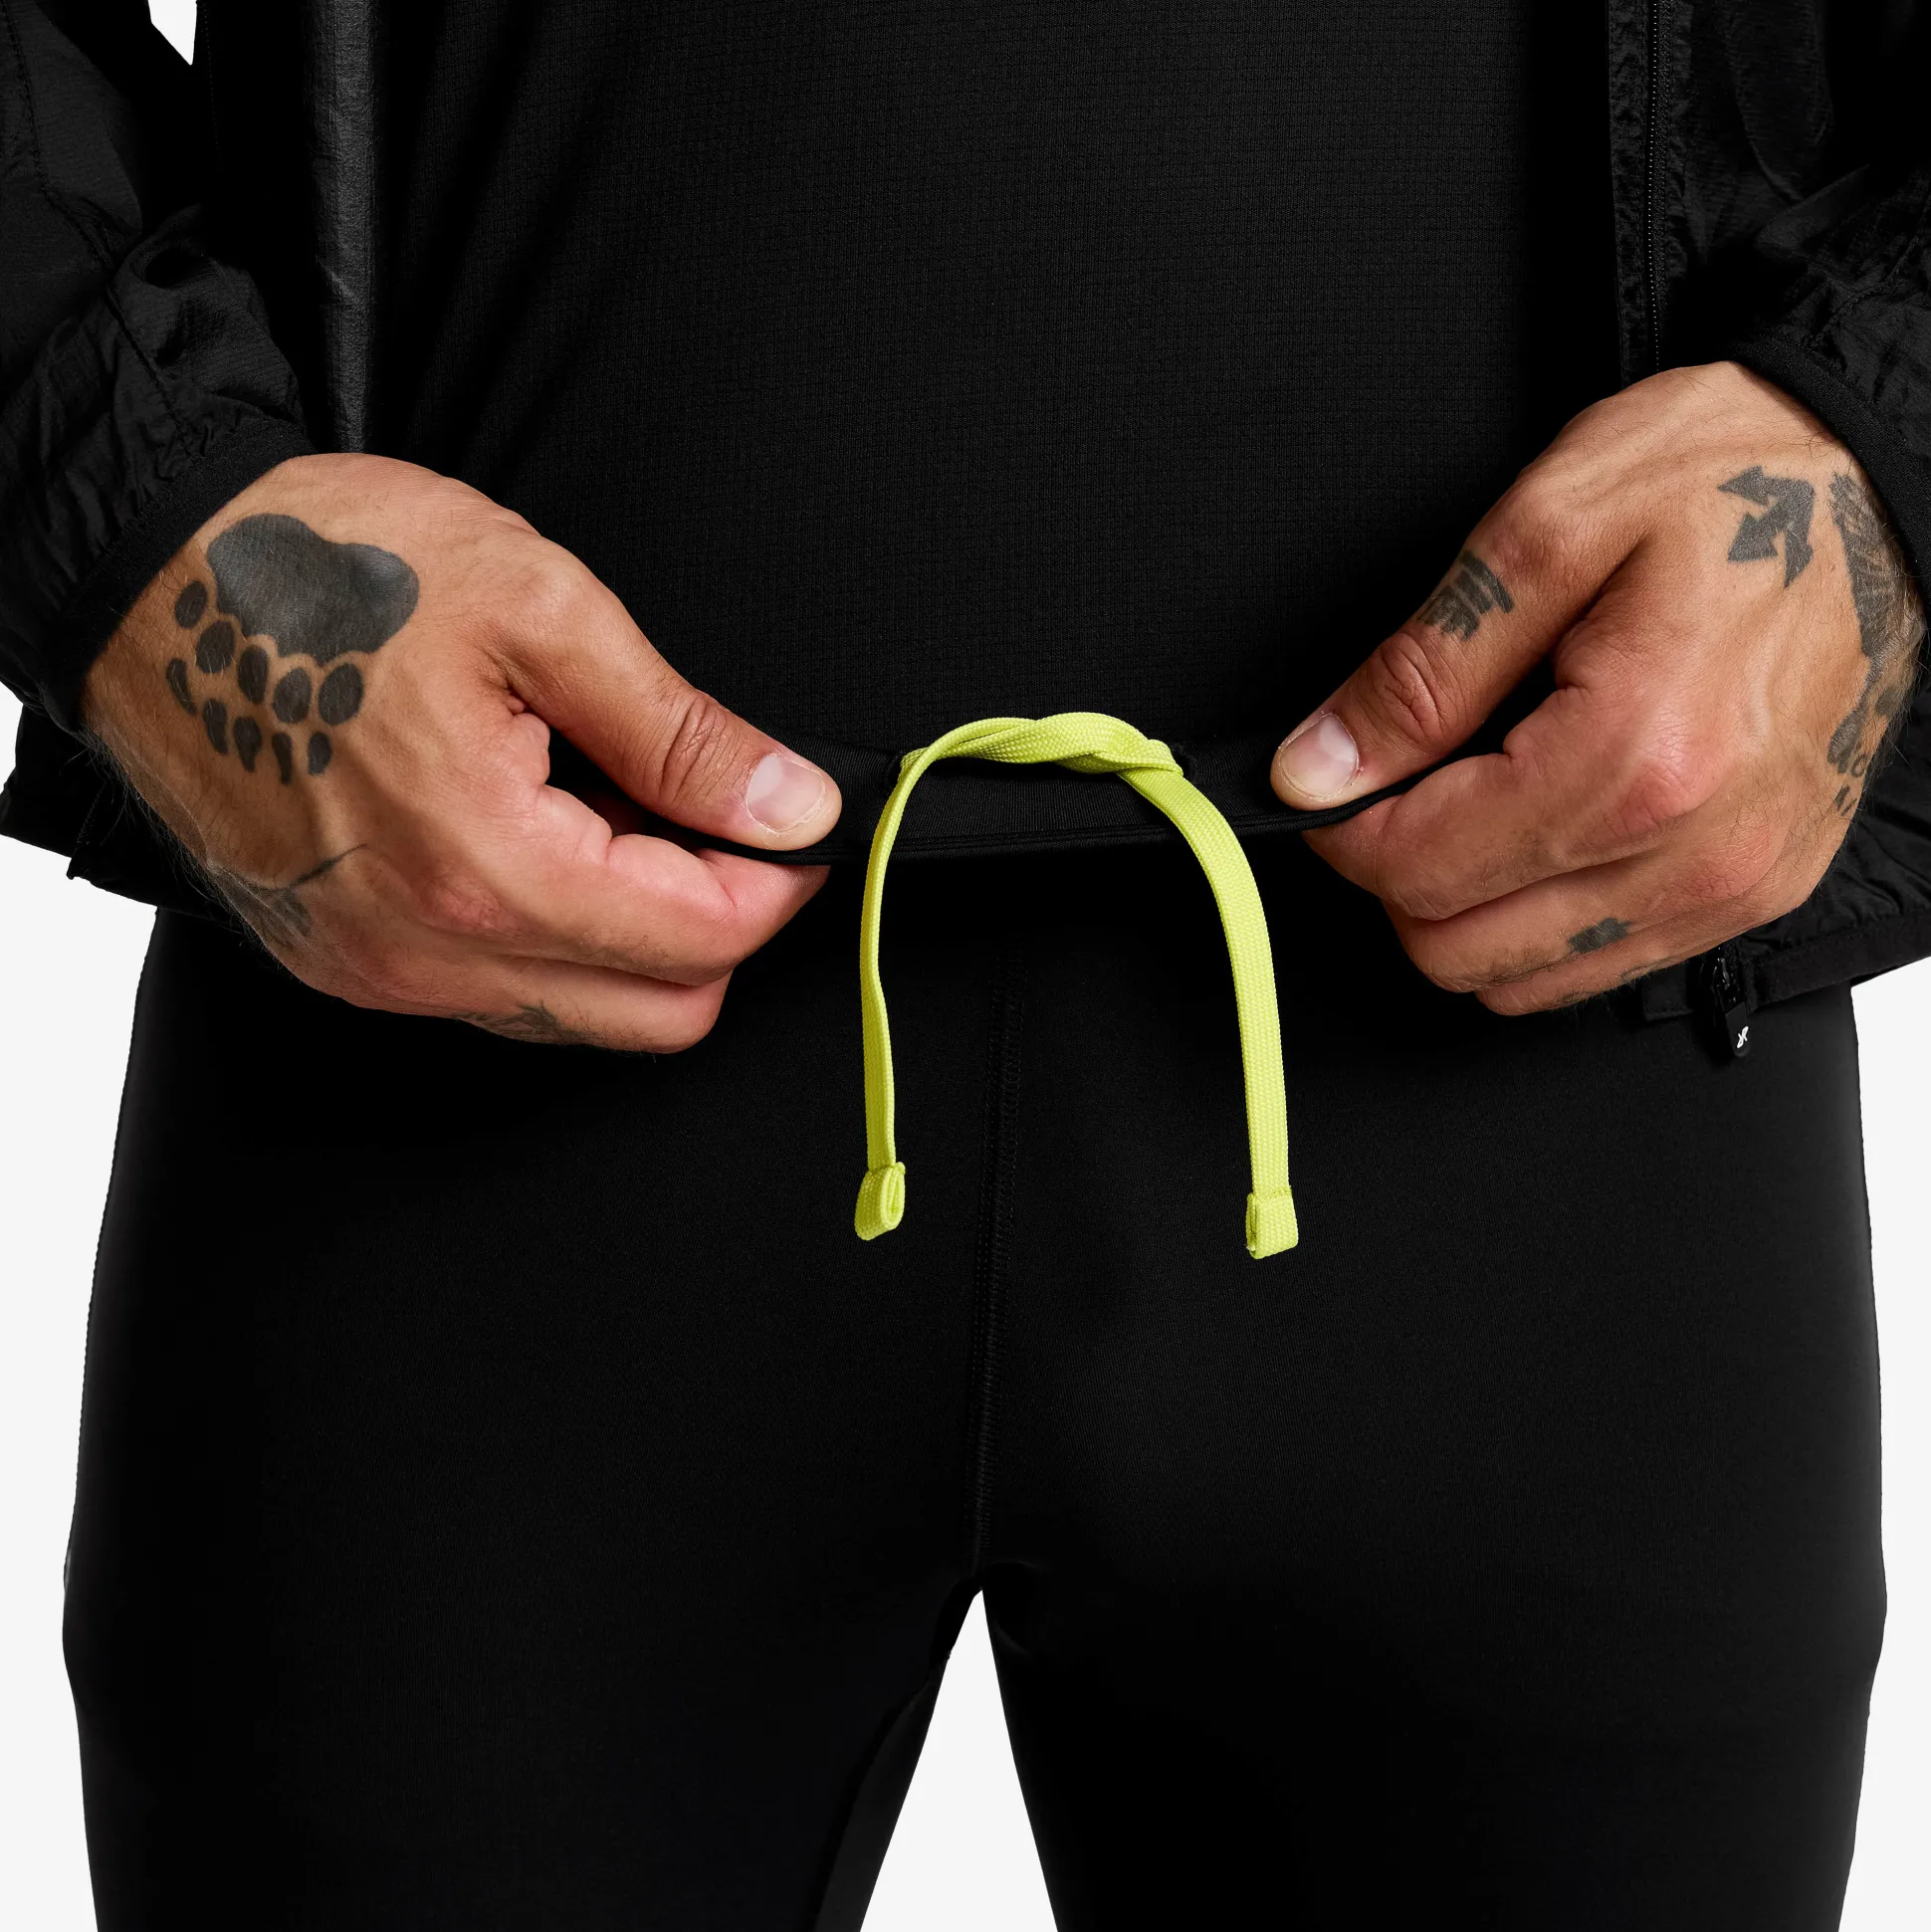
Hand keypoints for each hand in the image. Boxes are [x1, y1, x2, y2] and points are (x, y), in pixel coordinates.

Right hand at [82, 453, 840, 1048]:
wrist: (148, 575)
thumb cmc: (322, 567)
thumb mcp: (539, 608)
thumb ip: (681, 732)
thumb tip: (790, 805)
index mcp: (486, 865)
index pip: (702, 940)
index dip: (780, 882)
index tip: (796, 821)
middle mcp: (425, 951)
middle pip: (659, 1014)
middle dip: (722, 925)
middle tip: (718, 818)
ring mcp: (376, 970)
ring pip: (581, 1016)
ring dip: (638, 939)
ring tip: (617, 812)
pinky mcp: (342, 962)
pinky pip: (497, 997)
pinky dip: (554, 941)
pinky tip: (544, 840)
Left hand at [1270, 362, 1926, 1012]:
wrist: (1881, 487)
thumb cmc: (1736, 481)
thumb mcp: (1545, 530)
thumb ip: (1418, 671)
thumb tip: (1318, 767)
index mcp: (1633, 758)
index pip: (1417, 870)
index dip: (1344, 828)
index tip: (1333, 777)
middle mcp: (1694, 849)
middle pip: (1457, 950)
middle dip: (1398, 877)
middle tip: (1404, 785)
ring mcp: (1736, 886)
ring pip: (1523, 981)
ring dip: (1467, 907)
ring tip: (1481, 799)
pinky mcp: (1759, 894)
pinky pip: (1603, 965)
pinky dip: (1542, 919)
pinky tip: (1548, 827)